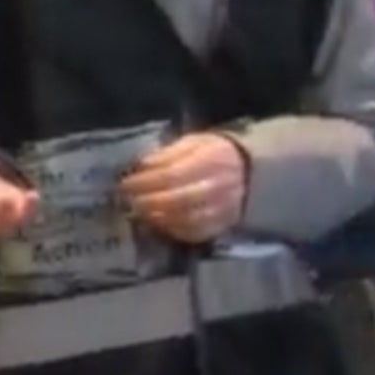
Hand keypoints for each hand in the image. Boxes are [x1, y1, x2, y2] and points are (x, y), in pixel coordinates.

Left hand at [122, 132, 248, 245]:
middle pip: (176, 200)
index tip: (125, 183)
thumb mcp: (193, 142)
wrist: (248, 171)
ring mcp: (222, 208)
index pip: (171, 175)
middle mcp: (219, 186)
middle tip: (128, 200)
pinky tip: (158, 221)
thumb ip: (168, 153)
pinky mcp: (221, 225)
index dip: (144, 181)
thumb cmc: (213, 153)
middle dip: (146, 201)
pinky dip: (171, 229)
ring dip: (156, 217)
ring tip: (140, 211)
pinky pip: (193, 232)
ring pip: (183, 219)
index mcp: (212, 159)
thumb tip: (141, 166)